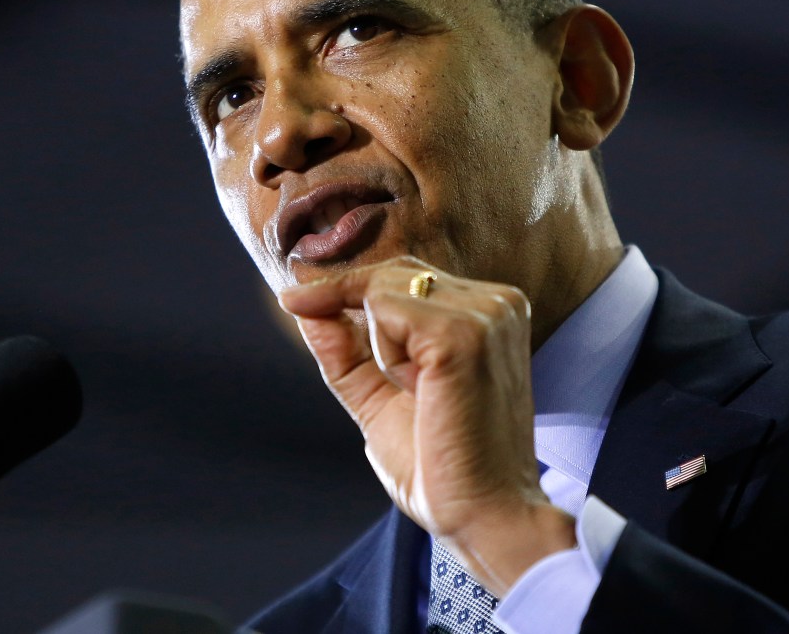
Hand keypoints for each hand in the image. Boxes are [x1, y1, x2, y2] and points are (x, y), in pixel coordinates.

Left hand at [279, 256, 574, 594]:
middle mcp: (496, 302)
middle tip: (371, 368)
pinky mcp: (464, 331)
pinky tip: (422, 391)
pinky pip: (386, 312)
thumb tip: (301, 305)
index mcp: (488, 313)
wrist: (481, 515)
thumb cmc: (439, 464)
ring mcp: (485, 313)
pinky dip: (387, 357)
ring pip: (383, 291)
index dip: (345, 288)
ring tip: (422, 394)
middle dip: (349, 306)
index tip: (292, 301)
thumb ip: (344, 350)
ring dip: (380, 349)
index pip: (405, 276)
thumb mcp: (379, 396)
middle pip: (392, 273)